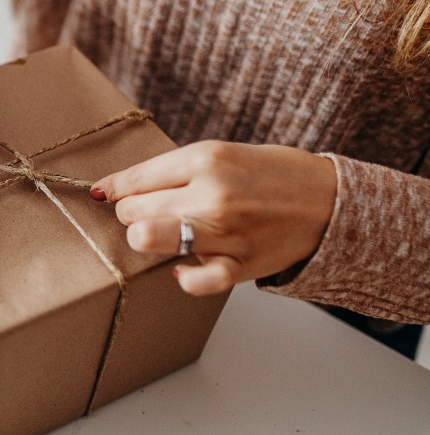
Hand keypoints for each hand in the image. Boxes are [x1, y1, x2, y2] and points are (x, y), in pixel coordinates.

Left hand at [90, 142, 337, 294]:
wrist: (329, 202)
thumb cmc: (269, 174)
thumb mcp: (220, 154)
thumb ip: (170, 170)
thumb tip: (112, 187)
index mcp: (206, 159)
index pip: (134, 179)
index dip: (113, 189)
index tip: (104, 193)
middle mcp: (212, 194)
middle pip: (133, 210)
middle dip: (131, 212)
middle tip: (148, 211)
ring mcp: (225, 232)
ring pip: (148, 238)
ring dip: (144, 237)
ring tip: (157, 234)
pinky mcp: (240, 265)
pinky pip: (195, 280)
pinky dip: (183, 277)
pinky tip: (180, 269)